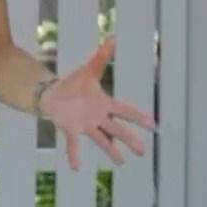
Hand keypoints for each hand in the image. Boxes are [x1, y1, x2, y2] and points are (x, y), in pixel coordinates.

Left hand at [39, 36, 157, 171]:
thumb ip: (100, 58)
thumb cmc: (74, 84)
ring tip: (121, 163)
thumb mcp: (88, 70)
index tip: (153, 124)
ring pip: (101, 139)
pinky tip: (76, 168)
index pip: (125, 111)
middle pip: (117, 129)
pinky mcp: (71, 130)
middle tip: (142, 151)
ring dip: (111, 150)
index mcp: (105, 104)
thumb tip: (111, 39)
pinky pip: (74, 144)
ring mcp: (85, 125)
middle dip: (130, 139)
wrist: (53, 94)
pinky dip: (75, 155)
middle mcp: (98, 117)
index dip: (138, 117)